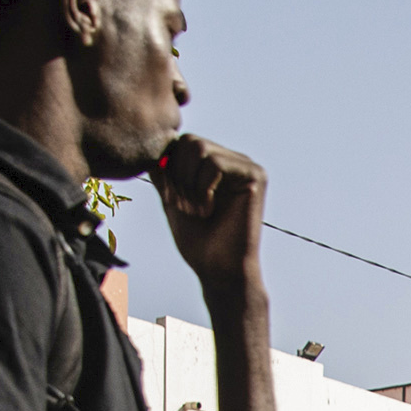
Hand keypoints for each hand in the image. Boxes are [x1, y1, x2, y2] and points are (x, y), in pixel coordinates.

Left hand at [152, 136, 266, 289]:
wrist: (219, 270)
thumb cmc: (199, 241)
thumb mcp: (173, 197)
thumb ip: (165, 170)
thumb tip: (155, 143)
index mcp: (217, 164)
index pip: (182, 143)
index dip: (168, 168)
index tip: (171, 199)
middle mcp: (234, 161)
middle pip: (190, 140)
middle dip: (177, 174)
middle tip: (183, 205)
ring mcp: (247, 167)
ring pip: (200, 148)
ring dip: (188, 182)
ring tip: (196, 209)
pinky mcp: (255, 176)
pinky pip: (214, 163)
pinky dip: (203, 189)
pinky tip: (209, 210)